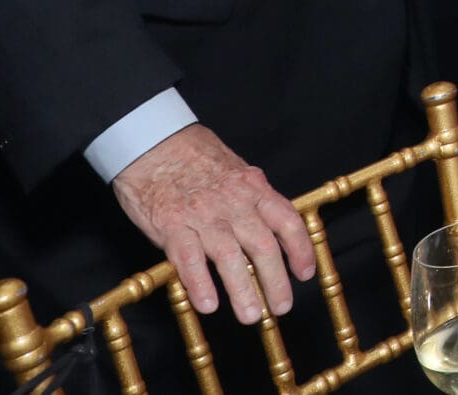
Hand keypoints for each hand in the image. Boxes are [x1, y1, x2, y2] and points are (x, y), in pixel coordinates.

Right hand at [110, 125, 314, 323]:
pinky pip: (189, 260)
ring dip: (243, 290)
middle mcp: (233, 203)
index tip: (305, 273)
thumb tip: (272, 221)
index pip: (287, 221)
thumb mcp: (236, 168)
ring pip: (230, 258)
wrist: (152, 142)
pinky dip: (200, 284)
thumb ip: (253, 196)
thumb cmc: (194, 156)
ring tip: (251, 315)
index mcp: (253, 187)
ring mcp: (202, 215)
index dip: (300, 249)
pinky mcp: (171, 226)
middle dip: (276, 281)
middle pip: (263, 246)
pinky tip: (209, 304)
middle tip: (282, 306)